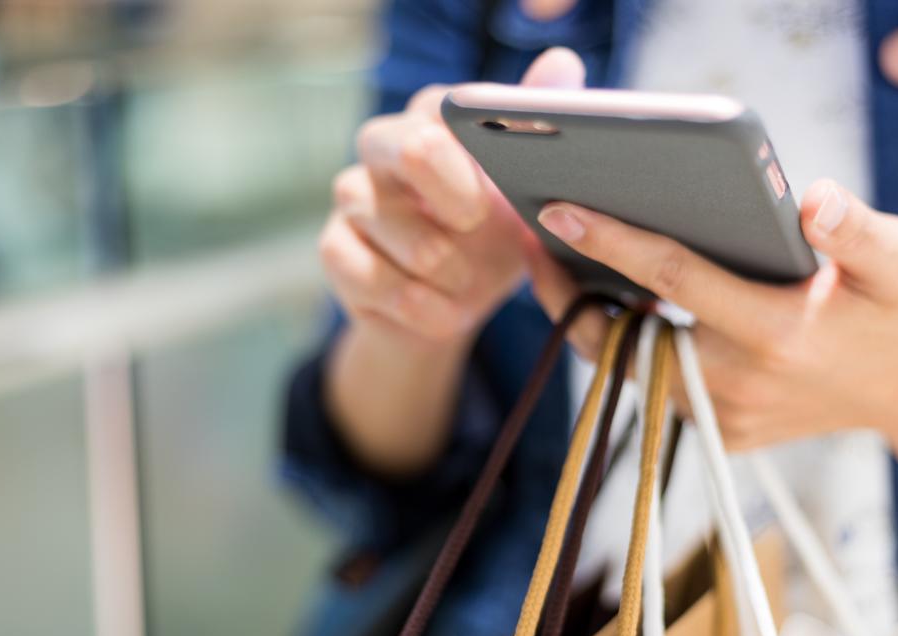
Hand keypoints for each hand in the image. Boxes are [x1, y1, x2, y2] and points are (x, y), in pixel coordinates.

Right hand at [318, 47, 586, 350]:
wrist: (449, 311)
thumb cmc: (489, 241)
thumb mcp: (522, 196)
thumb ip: (536, 130)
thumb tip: (563, 60)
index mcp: (432, 120)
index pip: (444, 109)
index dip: (474, 153)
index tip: (497, 192)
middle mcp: (383, 146)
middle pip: (406, 146)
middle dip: (454, 195)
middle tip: (478, 228)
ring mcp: (353, 196)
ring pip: (389, 222)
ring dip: (443, 267)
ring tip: (467, 284)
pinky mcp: (334, 247)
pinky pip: (369, 274)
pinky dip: (417, 304)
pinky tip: (443, 313)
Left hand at [528, 179, 897, 449]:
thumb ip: (859, 233)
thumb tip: (814, 201)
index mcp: (776, 334)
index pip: (674, 278)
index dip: (611, 243)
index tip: (556, 212)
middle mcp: (740, 384)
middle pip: (629, 338)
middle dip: (573, 294)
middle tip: (532, 243)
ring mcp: (726, 416)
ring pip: (633, 367)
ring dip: (593, 321)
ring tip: (555, 265)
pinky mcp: (721, 431)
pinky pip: (657, 384)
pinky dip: (629, 346)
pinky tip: (609, 301)